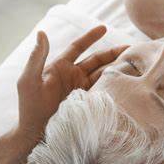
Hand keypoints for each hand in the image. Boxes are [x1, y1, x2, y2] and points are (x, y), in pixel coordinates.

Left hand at [16, 26, 127, 144]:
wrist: (37, 136)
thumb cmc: (29, 108)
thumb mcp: (29, 81)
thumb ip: (36, 57)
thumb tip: (41, 32)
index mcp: (60, 67)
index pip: (78, 47)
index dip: (91, 37)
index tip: (104, 27)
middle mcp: (73, 76)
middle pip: (97, 60)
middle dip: (113, 53)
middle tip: (131, 49)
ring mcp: (82, 90)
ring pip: (103, 74)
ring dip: (117, 68)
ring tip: (134, 64)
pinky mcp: (89, 103)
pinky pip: (104, 91)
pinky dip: (115, 85)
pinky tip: (127, 82)